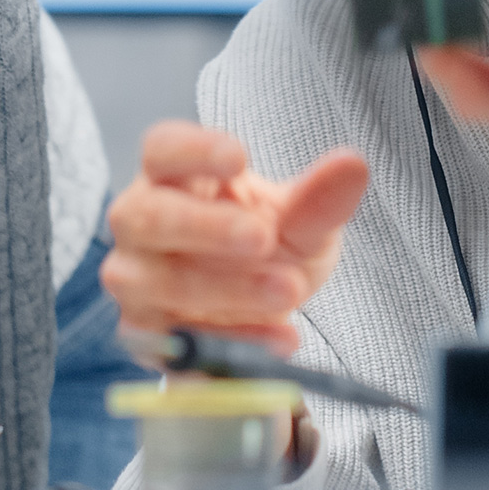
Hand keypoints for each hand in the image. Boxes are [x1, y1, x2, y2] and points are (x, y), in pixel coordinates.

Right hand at [101, 122, 369, 354]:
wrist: (259, 311)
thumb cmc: (266, 246)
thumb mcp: (302, 222)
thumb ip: (319, 198)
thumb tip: (352, 164)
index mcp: (172, 176)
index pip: (162, 149)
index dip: (193, 151)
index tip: (239, 159)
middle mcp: (140, 222)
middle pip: (148, 216)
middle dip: (205, 227)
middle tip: (263, 237)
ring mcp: (136, 279)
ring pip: (158, 281)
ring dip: (225, 288)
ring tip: (286, 289)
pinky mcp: (147, 333)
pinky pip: (180, 338)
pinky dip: (234, 340)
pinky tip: (280, 337)